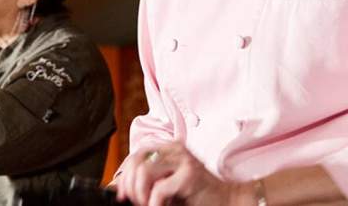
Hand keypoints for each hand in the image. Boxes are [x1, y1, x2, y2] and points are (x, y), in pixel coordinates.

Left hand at [115, 142, 242, 205]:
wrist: (229, 199)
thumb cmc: (197, 194)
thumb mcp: (168, 183)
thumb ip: (148, 181)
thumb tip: (119, 187)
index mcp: (169, 147)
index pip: (136, 155)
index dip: (124, 175)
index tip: (122, 195)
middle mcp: (175, 148)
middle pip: (136, 161)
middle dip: (129, 185)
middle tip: (135, 202)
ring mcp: (183, 159)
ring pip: (143, 172)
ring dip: (140, 194)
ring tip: (147, 205)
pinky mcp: (190, 175)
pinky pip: (159, 189)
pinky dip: (153, 204)